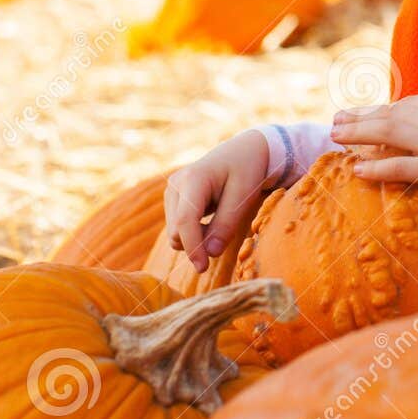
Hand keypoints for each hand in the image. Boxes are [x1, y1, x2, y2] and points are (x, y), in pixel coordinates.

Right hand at [163, 129, 268, 273]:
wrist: (243, 151)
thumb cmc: (246, 170)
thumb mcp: (243, 196)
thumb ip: (226, 224)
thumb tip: (210, 253)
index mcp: (194, 178)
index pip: (185, 221)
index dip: (193, 247)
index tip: (203, 267)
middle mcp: (176, 184)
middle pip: (177, 231)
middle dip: (198, 243)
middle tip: (225, 234)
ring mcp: (171, 191)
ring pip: (175, 232)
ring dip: (197, 237)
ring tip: (222, 219)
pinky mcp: (173, 199)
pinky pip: (179, 227)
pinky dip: (195, 232)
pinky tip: (212, 218)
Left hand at [330, 94, 417, 249]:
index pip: (403, 104)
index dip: (377, 110)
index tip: (358, 113)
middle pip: (388, 115)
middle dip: (358, 118)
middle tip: (335, 122)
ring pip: (386, 134)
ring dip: (357, 135)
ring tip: (336, 139)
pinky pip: (398, 166)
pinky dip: (374, 167)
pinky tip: (357, 170)